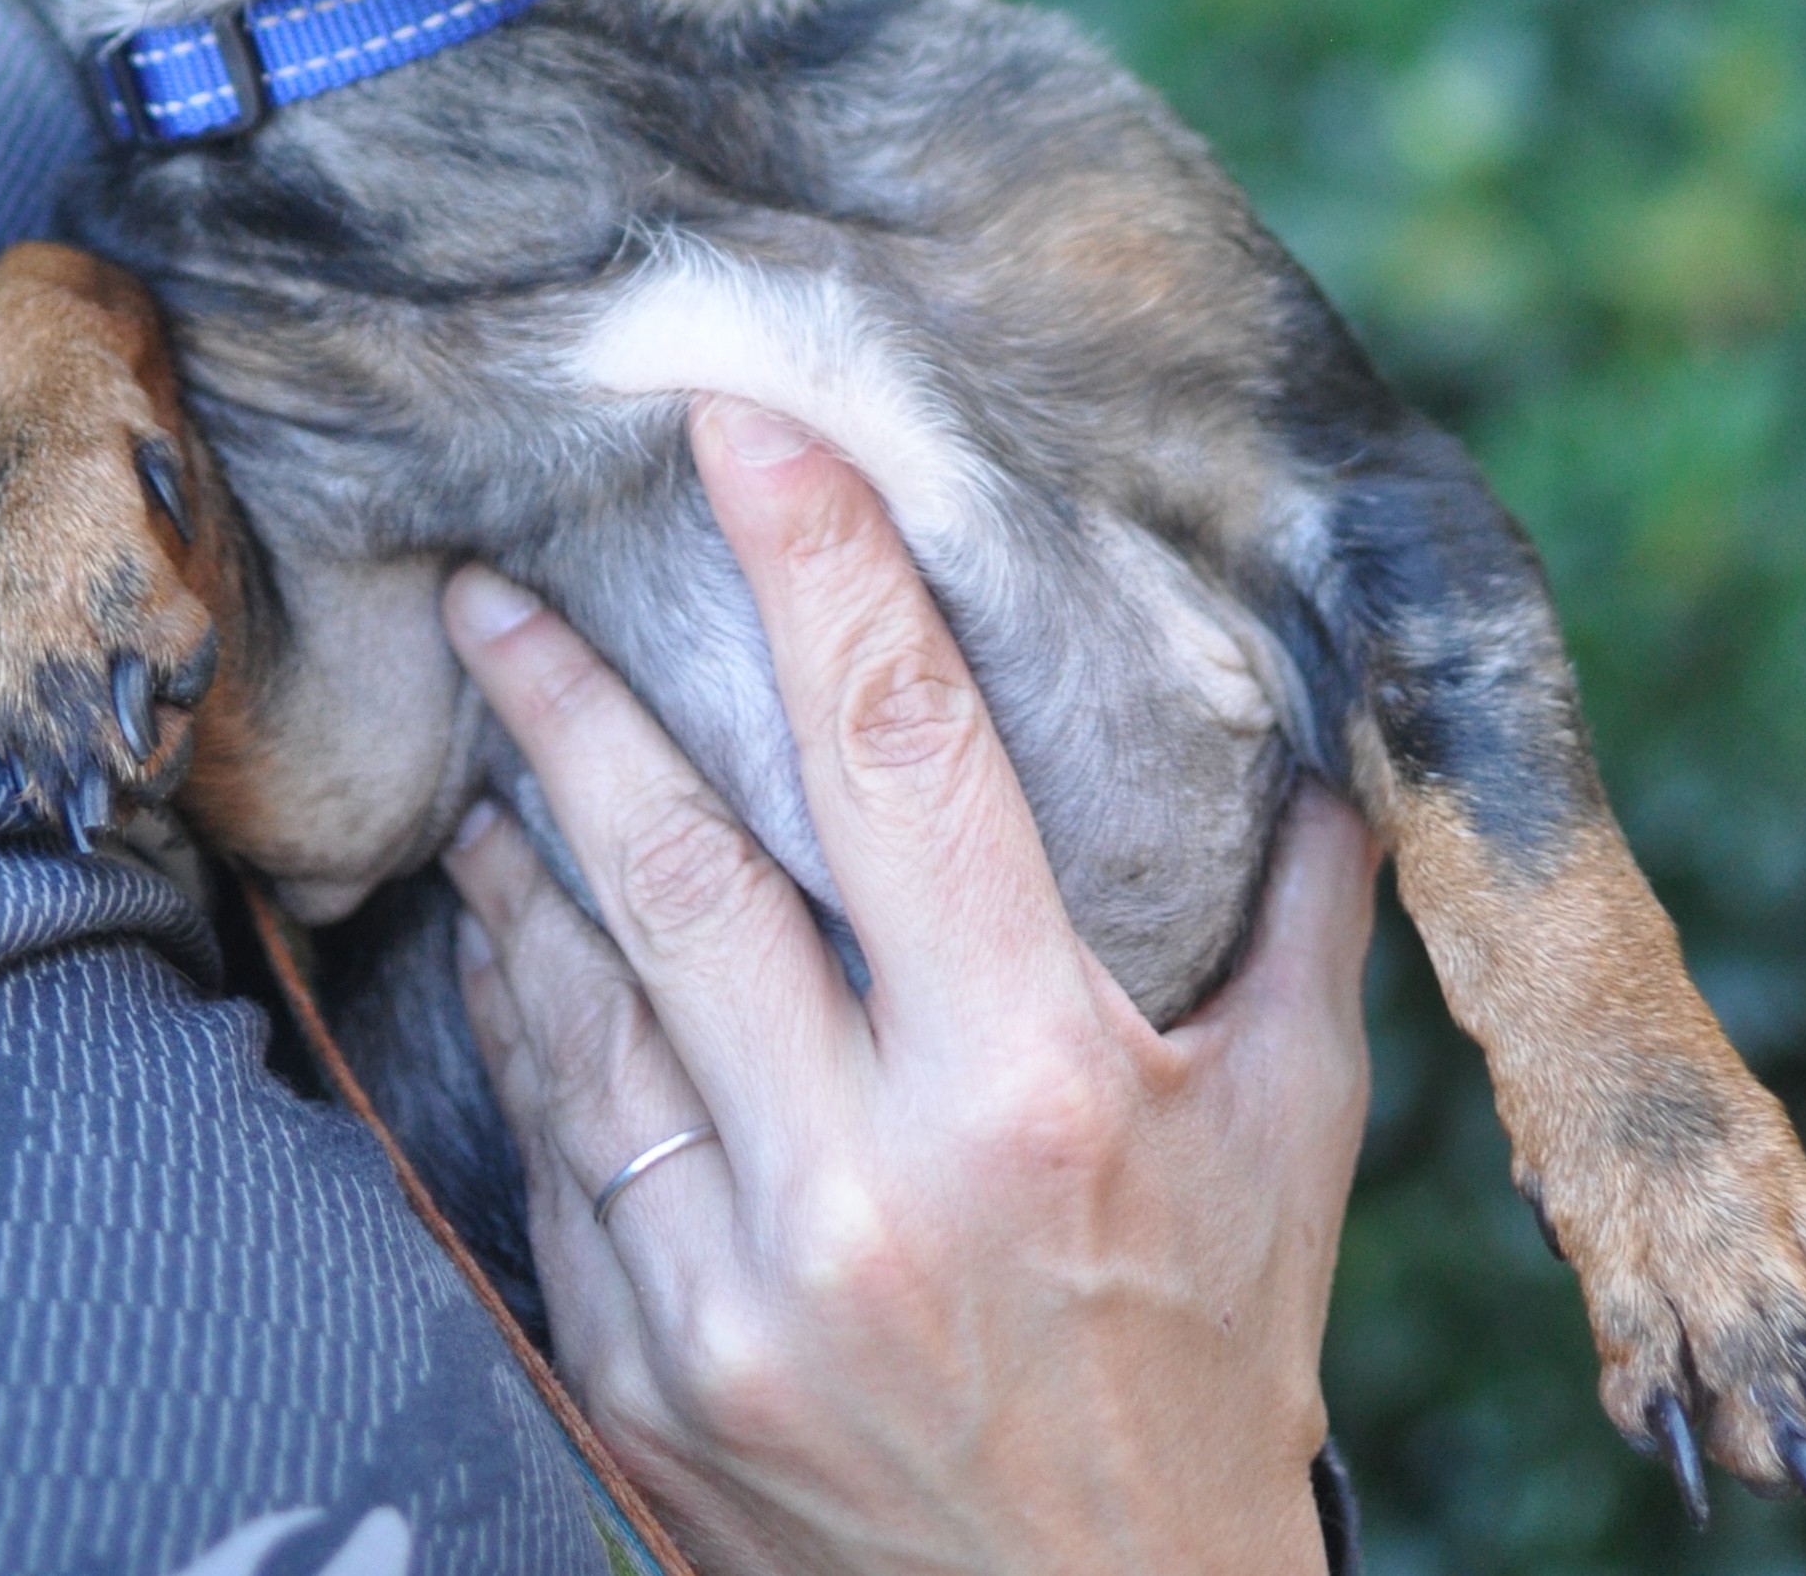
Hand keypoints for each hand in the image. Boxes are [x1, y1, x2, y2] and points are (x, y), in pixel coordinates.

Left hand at [439, 397, 1380, 1575]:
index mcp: (1036, 1086)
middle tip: (490, 581)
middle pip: (674, 861)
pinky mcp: (636, 1367)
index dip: (818, 565)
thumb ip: (1300, 922)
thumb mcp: (1292, 1139)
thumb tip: (1321, 735)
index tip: (735, 429)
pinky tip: (510, 931)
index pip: (901, 751)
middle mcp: (864, 1178)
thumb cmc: (1209, 1376)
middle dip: (567, 696)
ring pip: (578, 994)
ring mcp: (725, 1287)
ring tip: (485, 735)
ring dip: (521, 848)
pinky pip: (554, 1141)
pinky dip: (529, 1015)